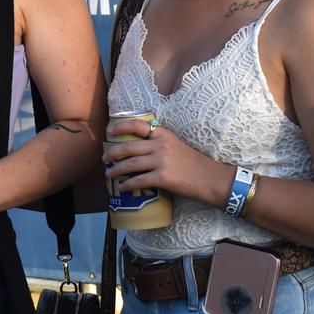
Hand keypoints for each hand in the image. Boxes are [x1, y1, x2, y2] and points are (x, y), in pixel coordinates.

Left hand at [101, 118, 229, 204]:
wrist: (209, 177)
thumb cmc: (193, 163)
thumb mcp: (176, 145)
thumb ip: (159, 144)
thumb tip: (139, 150)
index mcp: (164, 134)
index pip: (138, 125)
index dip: (121, 127)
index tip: (110, 131)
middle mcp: (160, 145)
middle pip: (129, 146)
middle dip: (113, 152)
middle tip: (104, 158)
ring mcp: (161, 161)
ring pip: (130, 164)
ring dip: (116, 169)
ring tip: (108, 174)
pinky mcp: (162, 177)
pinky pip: (139, 180)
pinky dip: (128, 184)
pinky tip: (122, 188)